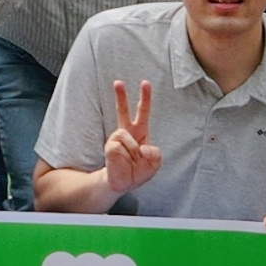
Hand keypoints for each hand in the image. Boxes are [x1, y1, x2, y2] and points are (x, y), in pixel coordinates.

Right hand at [102, 81, 160, 196]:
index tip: (145, 83)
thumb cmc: (138, 171)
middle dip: (120, 96)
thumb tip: (143, 147)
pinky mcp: (110, 146)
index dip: (145, 98)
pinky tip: (125, 160)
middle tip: (118, 82)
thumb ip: (155, 154)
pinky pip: (121, 144)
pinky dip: (127, 153)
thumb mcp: (155, 163)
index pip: (143, 111)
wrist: (124, 182)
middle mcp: (127, 132)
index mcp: (140, 132)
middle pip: (122, 110)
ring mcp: (117, 138)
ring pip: (125, 134)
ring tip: (134, 158)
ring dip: (133, 149)